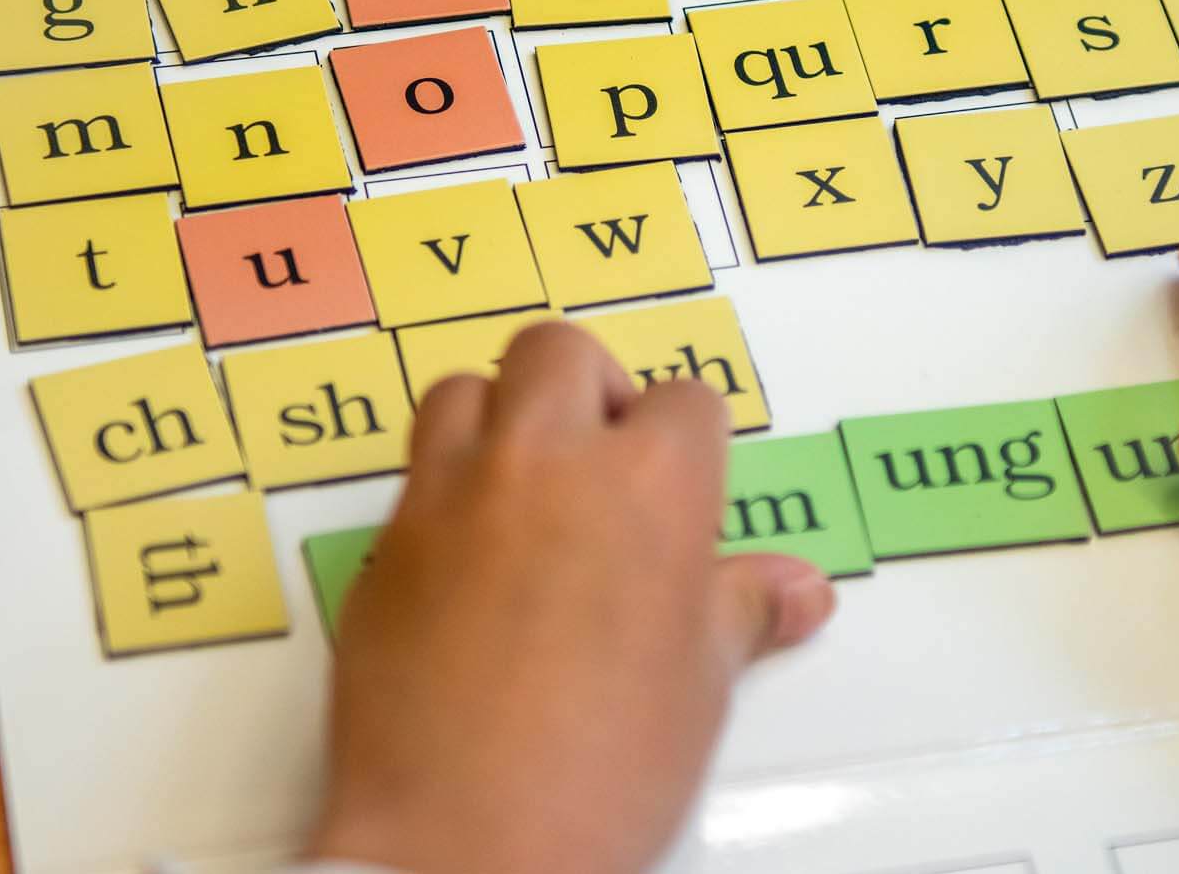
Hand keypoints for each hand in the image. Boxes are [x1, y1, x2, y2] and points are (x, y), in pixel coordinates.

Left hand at [310, 324, 836, 872]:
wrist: (467, 842)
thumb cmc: (596, 770)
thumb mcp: (701, 686)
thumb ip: (742, 612)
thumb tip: (793, 592)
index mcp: (650, 484)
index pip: (686, 401)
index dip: (693, 444)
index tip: (690, 490)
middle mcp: (545, 464)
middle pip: (563, 354)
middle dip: (591, 390)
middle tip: (608, 460)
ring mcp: (451, 497)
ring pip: (467, 388)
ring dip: (502, 415)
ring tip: (529, 483)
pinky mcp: (385, 548)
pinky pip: (414, 476)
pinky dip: (445, 491)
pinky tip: (472, 557)